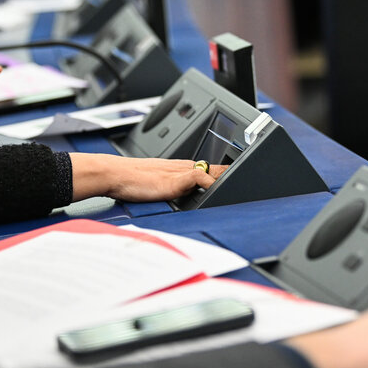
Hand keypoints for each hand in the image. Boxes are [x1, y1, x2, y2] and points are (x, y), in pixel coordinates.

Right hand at [70, 153, 228, 201]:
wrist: (116, 174)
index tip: (243, 179)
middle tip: (252, 180)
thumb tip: (183, 200)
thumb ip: (173, 190)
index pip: (211, 170)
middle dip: (234, 175)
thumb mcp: (157, 186)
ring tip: (242, 188)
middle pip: (218, 168)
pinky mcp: (177, 179)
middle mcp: (184, 167)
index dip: (227, 174)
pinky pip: (202, 177)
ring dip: (226, 179)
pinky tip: (217, 190)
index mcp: (182, 168)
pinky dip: (211, 183)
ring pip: (213, 171)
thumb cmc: (131, 181)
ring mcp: (182, 172)